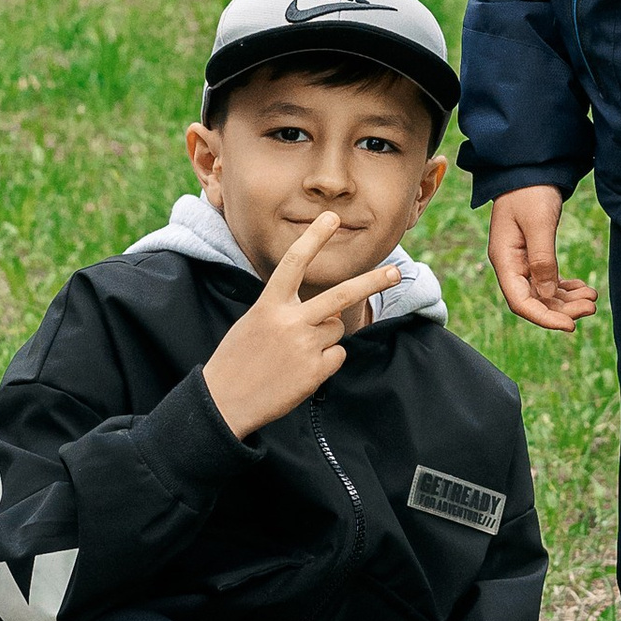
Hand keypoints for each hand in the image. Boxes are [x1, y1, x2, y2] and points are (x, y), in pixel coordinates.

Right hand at [202, 216, 400, 438]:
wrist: (224, 402)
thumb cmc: (238, 360)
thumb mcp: (254, 323)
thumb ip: (288, 312)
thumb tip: (330, 315)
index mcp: (269, 305)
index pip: (294, 263)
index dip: (314, 238)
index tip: (332, 218)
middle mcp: (290, 321)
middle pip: (341, 296)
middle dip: (372, 282)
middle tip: (396, 273)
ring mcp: (304, 347)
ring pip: (336, 329)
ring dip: (324, 338)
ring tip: (294, 354)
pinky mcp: (315, 371)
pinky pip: (337, 355)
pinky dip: (325, 361)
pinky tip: (300, 371)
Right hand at [487, 185, 596, 334]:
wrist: (531, 168)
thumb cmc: (530, 192)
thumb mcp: (539, 223)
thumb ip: (542, 260)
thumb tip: (546, 294)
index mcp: (504, 259)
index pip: (521, 302)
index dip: (544, 318)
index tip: (570, 326)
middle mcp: (511, 265)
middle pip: (535, 301)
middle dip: (563, 309)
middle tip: (591, 307)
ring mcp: (522, 260)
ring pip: (544, 293)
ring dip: (567, 300)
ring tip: (592, 298)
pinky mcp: (534, 254)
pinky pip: (548, 281)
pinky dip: (566, 288)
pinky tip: (583, 288)